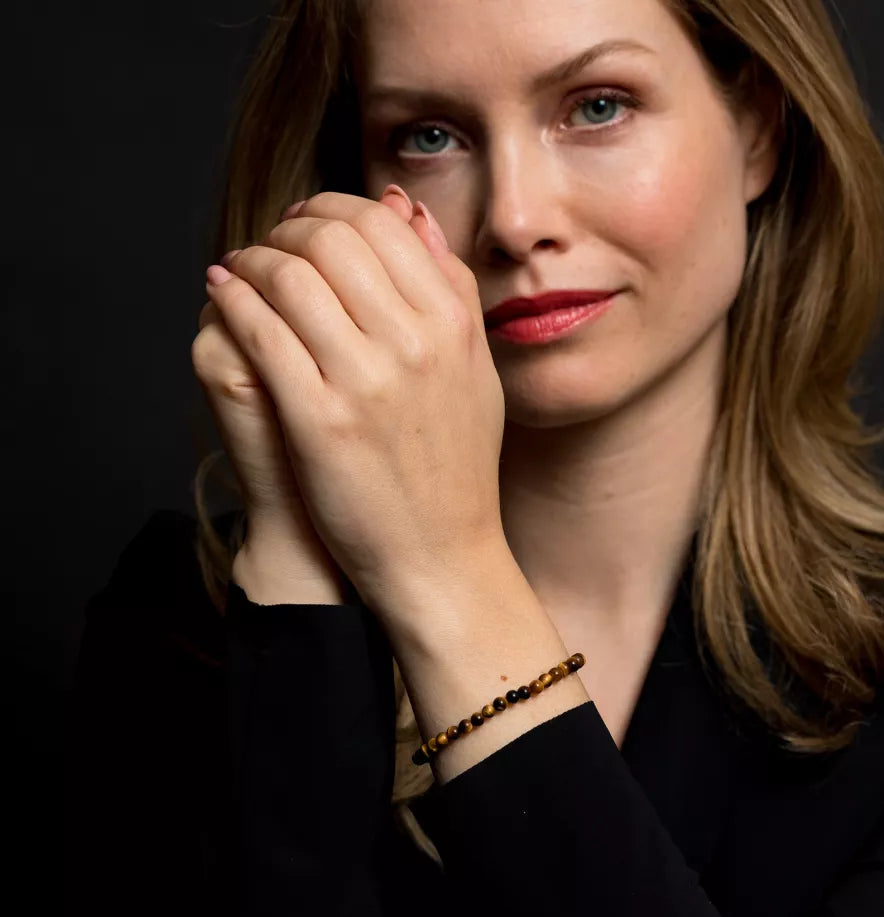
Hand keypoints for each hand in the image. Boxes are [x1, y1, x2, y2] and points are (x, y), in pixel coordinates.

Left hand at [202, 188, 505, 619]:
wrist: (442, 553)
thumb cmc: (456, 465)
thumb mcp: (473, 369)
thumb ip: (447, 285)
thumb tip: (405, 210)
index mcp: (454, 324)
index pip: (381, 224)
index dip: (331, 209)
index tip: (307, 223)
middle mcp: (415, 343)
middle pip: (331, 238)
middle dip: (286, 228)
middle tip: (270, 244)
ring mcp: (366, 381)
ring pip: (289, 276)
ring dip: (251, 260)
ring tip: (241, 270)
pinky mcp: (319, 420)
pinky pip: (261, 331)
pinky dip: (233, 300)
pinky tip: (224, 295)